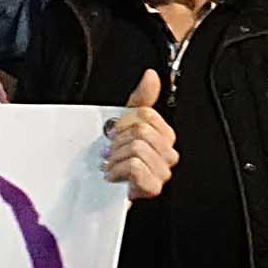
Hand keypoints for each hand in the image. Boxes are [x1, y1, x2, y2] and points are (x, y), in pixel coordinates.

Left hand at [101, 69, 177, 200]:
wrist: (100, 190)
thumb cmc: (114, 158)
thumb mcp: (125, 123)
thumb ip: (141, 99)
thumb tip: (151, 76)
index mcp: (164, 137)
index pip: (147, 114)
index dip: (124, 121)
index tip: (116, 132)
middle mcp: (167, 155)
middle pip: (142, 130)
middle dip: (119, 140)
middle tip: (113, 152)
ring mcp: (161, 173)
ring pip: (137, 148)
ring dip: (115, 157)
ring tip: (112, 165)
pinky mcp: (152, 188)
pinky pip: (135, 166)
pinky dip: (117, 170)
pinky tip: (113, 176)